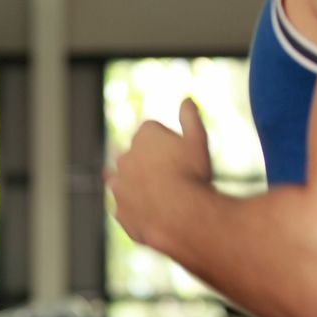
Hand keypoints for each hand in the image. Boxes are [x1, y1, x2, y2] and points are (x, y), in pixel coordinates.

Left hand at [105, 98, 212, 245]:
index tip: (182, 153)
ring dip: (139, 185)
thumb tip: (186, 99)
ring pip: (127, 181)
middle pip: (138, 155)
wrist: (181, 217)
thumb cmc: (193, 176)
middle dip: (151, 161)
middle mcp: (124, 157)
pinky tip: (156, 214)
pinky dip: (138, 210)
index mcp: (143, 135)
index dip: (169, 141)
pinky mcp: (119, 211)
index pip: (153, 131)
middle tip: (175, 175)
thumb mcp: (198, 140)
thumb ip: (190, 118)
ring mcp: (118, 186)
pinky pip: (128, 208)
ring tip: (162, 195)